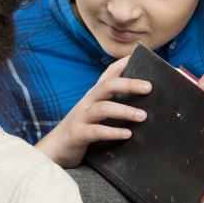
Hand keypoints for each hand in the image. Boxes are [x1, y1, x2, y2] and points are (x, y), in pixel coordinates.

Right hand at [36, 55, 150, 167]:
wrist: (54, 149)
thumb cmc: (82, 130)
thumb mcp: (97, 115)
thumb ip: (114, 107)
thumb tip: (145, 107)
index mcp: (94, 96)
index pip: (109, 74)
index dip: (123, 62)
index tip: (138, 53)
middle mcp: (87, 102)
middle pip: (107, 86)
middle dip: (128, 84)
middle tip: (149, 87)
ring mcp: (81, 117)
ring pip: (103, 108)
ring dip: (124, 110)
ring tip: (143, 116)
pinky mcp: (78, 134)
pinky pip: (95, 131)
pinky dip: (112, 132)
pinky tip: (127, 134)